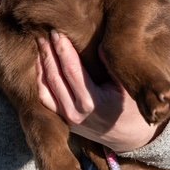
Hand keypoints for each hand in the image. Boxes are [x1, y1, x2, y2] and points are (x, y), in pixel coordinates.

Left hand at [36, 31, 161, 152]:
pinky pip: (45, 99)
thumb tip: (98, 43)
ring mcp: (67, 119)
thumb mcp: (126, 86)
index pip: (71, 71)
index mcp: (93, 103)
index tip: (57, 32)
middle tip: (44, 33)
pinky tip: (41, 63)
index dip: (62, 50)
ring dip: (40, 65)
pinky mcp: (63, 121)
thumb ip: (111, 65)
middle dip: (48, 53)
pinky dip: (40, 80)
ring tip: (40, 44)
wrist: (128, 137)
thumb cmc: (130, 106)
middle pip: (54, 78)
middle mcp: (76, 113)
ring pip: (44, 90)